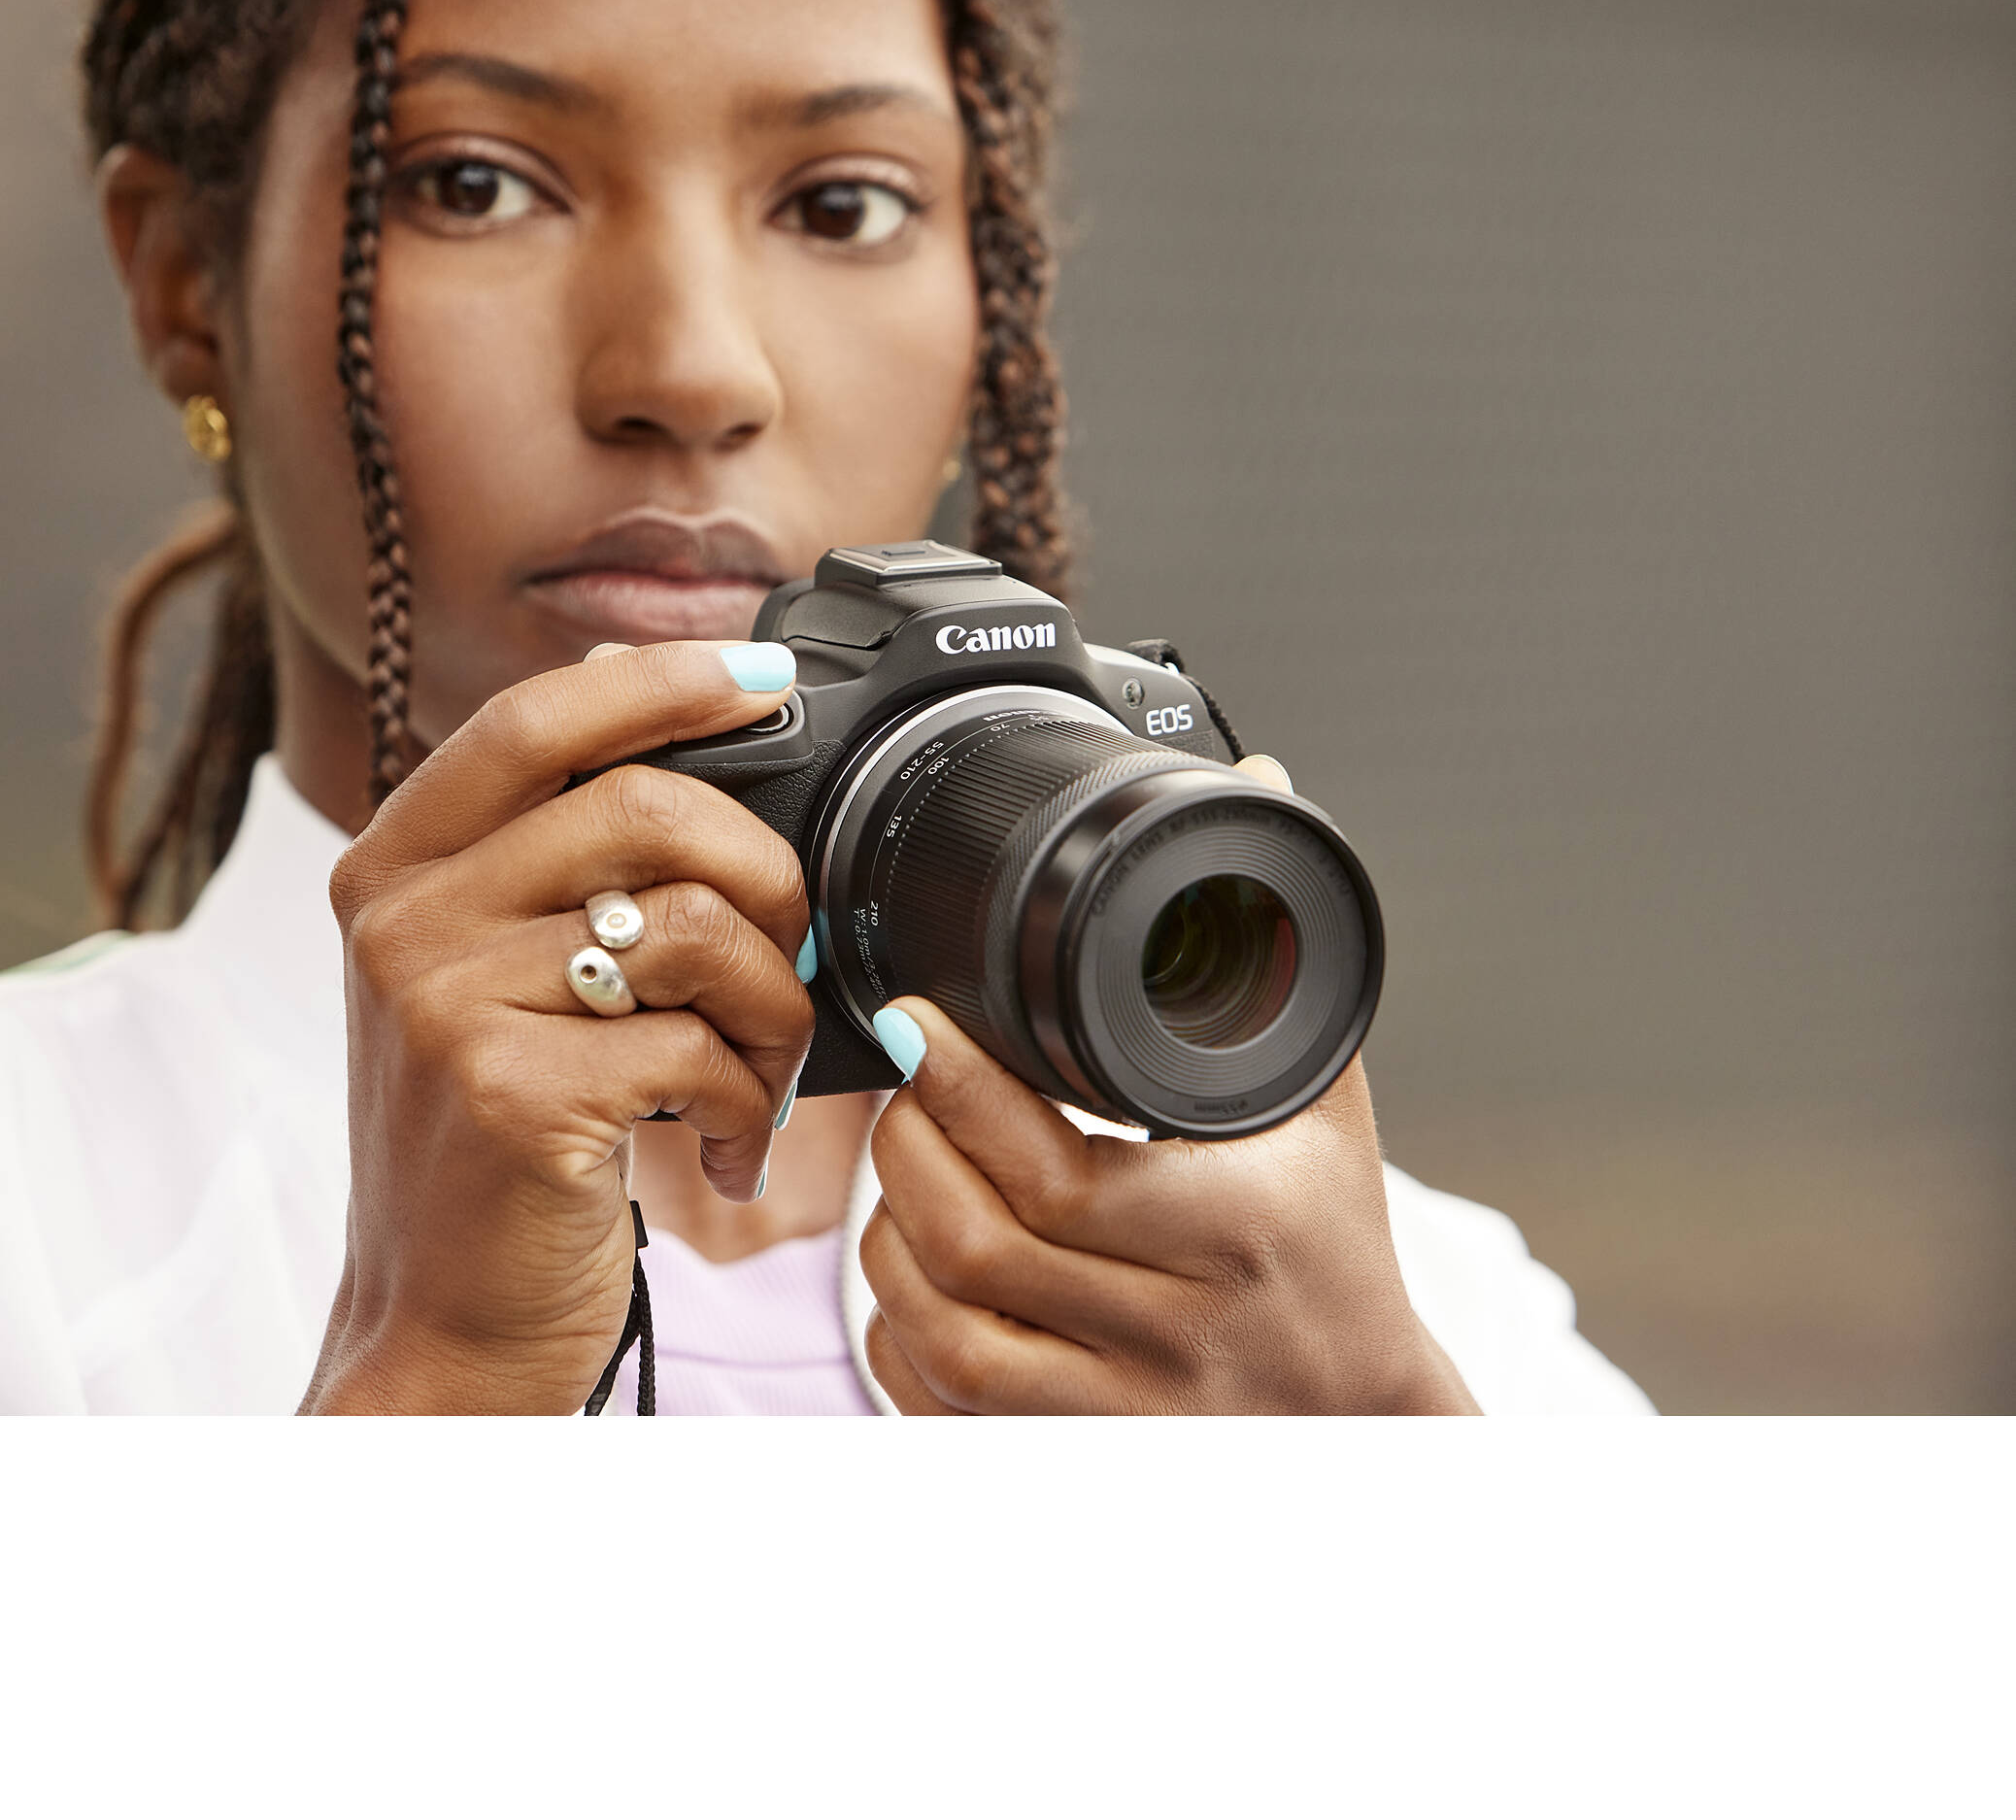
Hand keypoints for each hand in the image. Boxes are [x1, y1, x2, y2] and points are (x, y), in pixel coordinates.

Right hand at [301, 640, 813, 1414]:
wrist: (438, 1328)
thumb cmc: (491, 1148)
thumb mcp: (483, 980)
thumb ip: (549, 865)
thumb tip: (683, 741)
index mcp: (393, 866)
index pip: (536, 717)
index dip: (662, 680)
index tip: (765, 681)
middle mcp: (402, 920)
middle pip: (647, 809)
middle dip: (767, 878)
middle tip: (794, 951)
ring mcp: (447, 1005)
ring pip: (696, 930)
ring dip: (774, 1008)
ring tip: (757, 1074)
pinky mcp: (511, 1095)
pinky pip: (700, 1047)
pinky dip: (749, 1101)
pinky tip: (723, 1144)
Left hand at [860, 1005, 1474, 1413]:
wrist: (1359, 1427)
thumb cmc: (1328, 1251)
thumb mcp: (1321, 1107)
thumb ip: (1273, 956)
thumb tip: (1255, 785)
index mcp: (1230, 1236)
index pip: (1052, 1171)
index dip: (958, 1091)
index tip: (918, 1017)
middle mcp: (1172, 1337)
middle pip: (973, 1245)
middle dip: (907, 1146)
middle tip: (902, 1084)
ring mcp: (1114, 1416)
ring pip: (937, 1328)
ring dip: (888, 1234)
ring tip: (905, 1166)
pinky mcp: (1065, 1461)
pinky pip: (932, 1404)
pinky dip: (895, 1327)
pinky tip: (916, 1267)